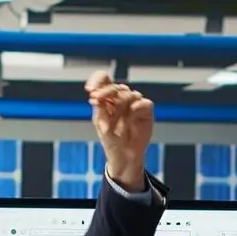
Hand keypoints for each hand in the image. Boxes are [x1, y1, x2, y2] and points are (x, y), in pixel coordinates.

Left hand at [85, 72, 152, 188]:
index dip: (97, 80)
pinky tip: (132, 112)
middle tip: (96, 98)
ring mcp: (135, 103)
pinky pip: (144, 103)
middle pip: (116, 86)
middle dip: (105, 92)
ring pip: (129, 94)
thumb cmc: (111, 140)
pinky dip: (137, 107)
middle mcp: (121, 98)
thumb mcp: (101, 124)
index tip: (90, 89)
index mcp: (108, 98)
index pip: (104, 79)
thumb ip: (100, 109)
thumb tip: (95, 97)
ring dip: (120, 106)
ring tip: (117, 122)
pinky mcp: (146, 111)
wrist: (123, 156)